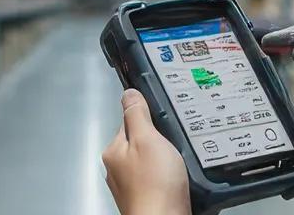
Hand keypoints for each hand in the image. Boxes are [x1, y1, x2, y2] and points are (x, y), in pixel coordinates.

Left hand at [102, 89, 191, 214]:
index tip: (166, 125)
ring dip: (165, 163)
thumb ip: (138, 114)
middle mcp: (117, 170)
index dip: (150, 122)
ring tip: (179, 165)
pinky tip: (178, 181)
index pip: (130, 124)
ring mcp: (131, 188)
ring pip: (151, 164)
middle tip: (176, 146)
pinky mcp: (146, 200)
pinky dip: (168, 180)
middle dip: (160, 144)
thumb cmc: (155, 182)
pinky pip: (158, 181)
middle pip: (141, 145)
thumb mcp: (147, 139)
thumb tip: (128, 93)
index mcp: (114, 152)